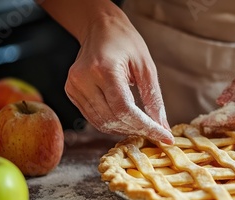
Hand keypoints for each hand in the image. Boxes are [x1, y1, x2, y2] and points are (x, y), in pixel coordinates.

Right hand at [64, 14, 173, 143]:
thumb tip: (162, 126)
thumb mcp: (146, 67)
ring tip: (142, 126)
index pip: (124, 110)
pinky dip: (111, 123)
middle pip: (112, 119)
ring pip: (101, 123)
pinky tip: (126, 120)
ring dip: (124, 129)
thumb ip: (154, 98)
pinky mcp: (71, 91)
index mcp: (104, 69)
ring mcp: (74, 86)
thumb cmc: (126, 43)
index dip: (145, 127)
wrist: (100, 28)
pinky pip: (92, 117)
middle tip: (156, 131)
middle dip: (137, 129)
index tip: (164, 136)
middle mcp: (84, 79)